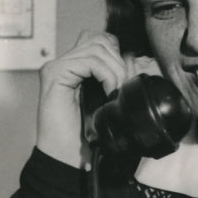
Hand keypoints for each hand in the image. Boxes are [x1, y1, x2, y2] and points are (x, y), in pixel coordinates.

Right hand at [36, 31, 157, 167]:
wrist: (66, 159)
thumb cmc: (87, 138)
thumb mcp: (109, 106)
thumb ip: (118, 83)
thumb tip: (142, 64)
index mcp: (76, 69)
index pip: (102, 42)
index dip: (120, 57)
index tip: (126, 85)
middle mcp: (64, 63)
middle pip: (100, 39)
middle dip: (119, 61)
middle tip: (121, 89)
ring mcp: (57, 66)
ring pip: (97, 46)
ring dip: (114, 70)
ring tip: (114, 94)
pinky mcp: (54, 73)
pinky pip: (90, 61)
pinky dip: (106, 75)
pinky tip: (108, 94)